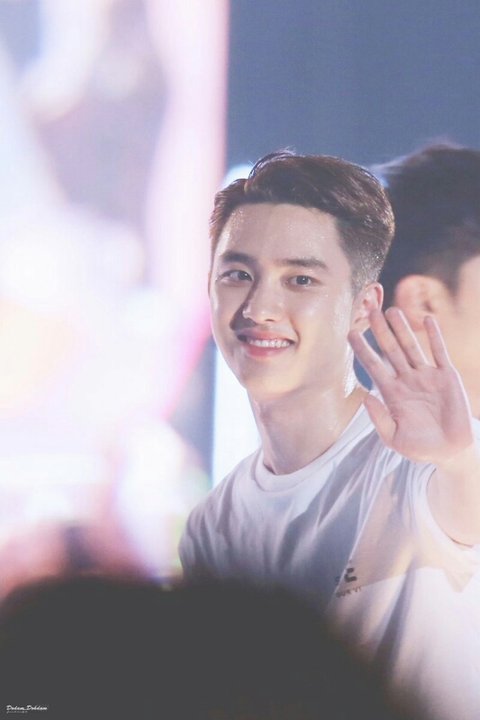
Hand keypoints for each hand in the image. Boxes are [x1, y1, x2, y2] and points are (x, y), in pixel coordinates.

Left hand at [348, 307, 473, 466]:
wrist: (450, 451)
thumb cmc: (420, 447)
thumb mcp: (394, 438)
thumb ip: (380, 419)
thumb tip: (364, 396)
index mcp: (391, 393)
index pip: (373, 366)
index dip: (362, 349)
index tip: (350, 332)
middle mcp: (406, 380)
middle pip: (390, 350)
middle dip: (379, 331)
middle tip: (370, 310)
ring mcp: (426, 376)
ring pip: (411, 346)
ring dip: (402, 329)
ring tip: (392, 310)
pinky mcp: (446, 376)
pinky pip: (439, 352)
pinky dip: (434, 336)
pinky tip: (427, 320)